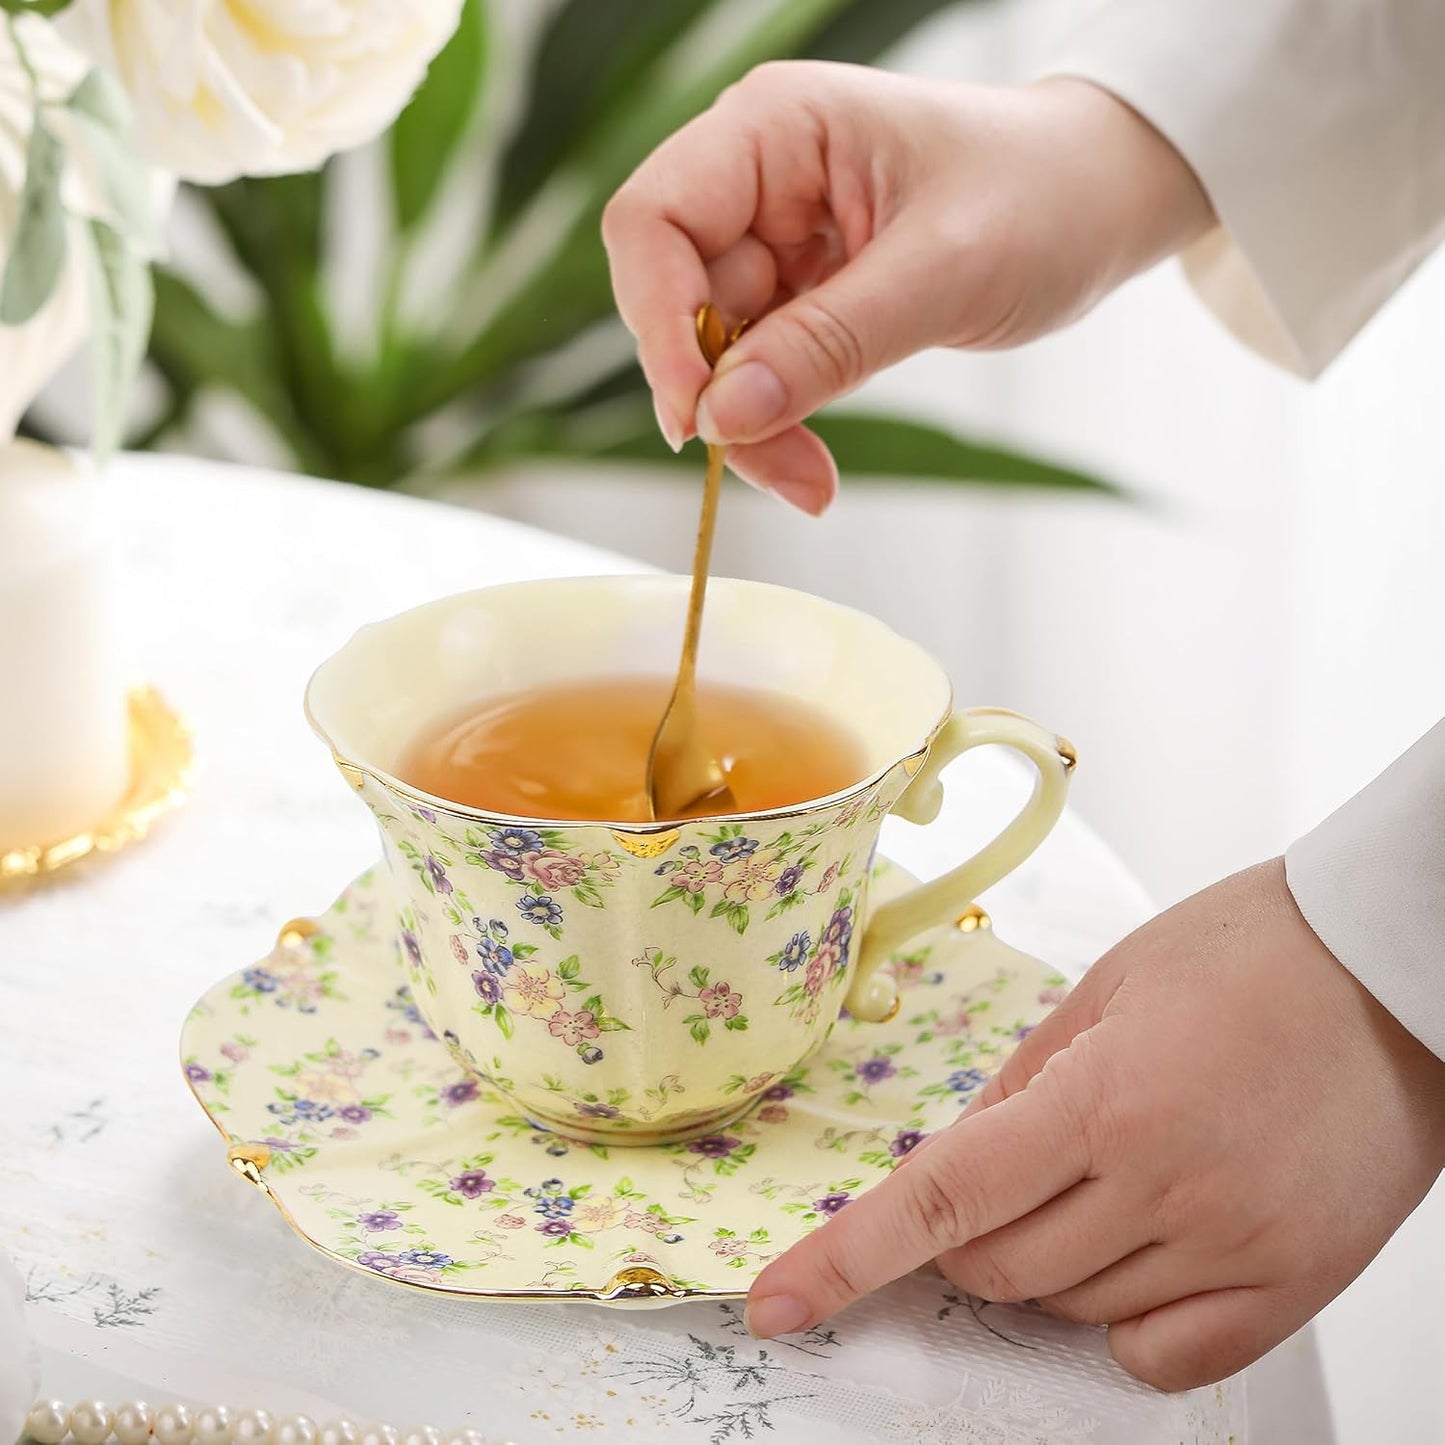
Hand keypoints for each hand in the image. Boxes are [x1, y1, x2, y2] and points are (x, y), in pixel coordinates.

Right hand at [602, 62, 1210, 511]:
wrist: (1105, 199)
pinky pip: (758, 370)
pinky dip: (777, 422)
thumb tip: (723, 415)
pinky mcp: (801, 292)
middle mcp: (758, 178)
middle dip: (716, 396)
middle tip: (781, 473)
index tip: (697, 417)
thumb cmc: (1045, 195)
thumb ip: (829, 343)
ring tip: (811, 483)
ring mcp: (776, 238)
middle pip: (676, 299)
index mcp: (777, 128)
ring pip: (713, 351)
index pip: (654, 220)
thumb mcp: (944, 272)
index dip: (656, 323)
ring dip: (750, 425)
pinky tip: (811, 462)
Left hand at [744, 859, 1444, 1388]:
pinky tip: (1140, 1248)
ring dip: (1044, 1264)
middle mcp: (1166, 1187)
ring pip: (1071, 1311)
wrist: (1394, 966)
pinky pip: (1165, 1357)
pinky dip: (1122, 1320)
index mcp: (1104, 1100)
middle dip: (962, 1237)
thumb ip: (1021, 1084)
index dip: (845, 1259)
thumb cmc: (1249, 951)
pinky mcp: (1295, 1285)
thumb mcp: (1106, 987)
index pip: (940, 1200)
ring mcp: (1236, 1247)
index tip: (777, 1303)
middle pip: (997, 1269)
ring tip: (1100, 1176)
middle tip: (1000, 1174)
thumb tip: (957, 1160)